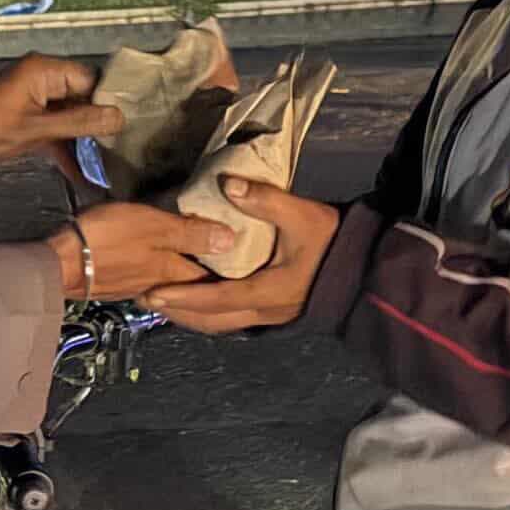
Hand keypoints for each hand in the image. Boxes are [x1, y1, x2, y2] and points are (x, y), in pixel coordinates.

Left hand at [0, 55, 124, 168]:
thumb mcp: (35, 130)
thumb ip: (79, 122)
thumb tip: (120, 117)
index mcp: (45, 71)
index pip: (91, 79)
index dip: (111, 100)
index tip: (133, 124)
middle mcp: (44, 79)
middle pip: (85, 97)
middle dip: (102, 123)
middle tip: (126, 147)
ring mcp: (37, 99)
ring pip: (73, 116)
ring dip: (85, 140)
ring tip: (111, 165)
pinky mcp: (30, 117)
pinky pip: (56, 129)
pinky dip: (66, 149)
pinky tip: (84, 177)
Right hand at [47, 202, 230, 300]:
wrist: (57, 262)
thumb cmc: (106, 240)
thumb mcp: (154, 226)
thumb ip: (191, 233)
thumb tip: (232, 241)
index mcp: (173, 272)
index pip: (212, 278)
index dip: (232, 272)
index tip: (250, 264)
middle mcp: (159, 286)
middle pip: (194, 287)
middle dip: (212, 281)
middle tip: (232, 270)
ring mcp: (136, 287)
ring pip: (173, 286)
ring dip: (188, 280)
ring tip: (202, 267)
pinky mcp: (117, 284)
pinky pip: (151, 283)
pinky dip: (164, 278)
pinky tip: (161, 267)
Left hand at [149, 180, 343, 333]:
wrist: (364, 263)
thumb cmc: (332, 239)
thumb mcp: (302, 215)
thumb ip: (265, 200)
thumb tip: (228, 184)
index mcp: (269, 291)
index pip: (216, 298)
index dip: (183, 296)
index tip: (152, 292)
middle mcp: (266, 311)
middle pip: (212, 321)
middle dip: (177, 312)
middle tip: (144, 300)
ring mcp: (271, 316)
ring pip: (221, 324)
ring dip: (191, 316)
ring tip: (162, 303)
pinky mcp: (274, 312)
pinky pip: (232, 320)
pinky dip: (208, 314)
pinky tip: (194, 303)